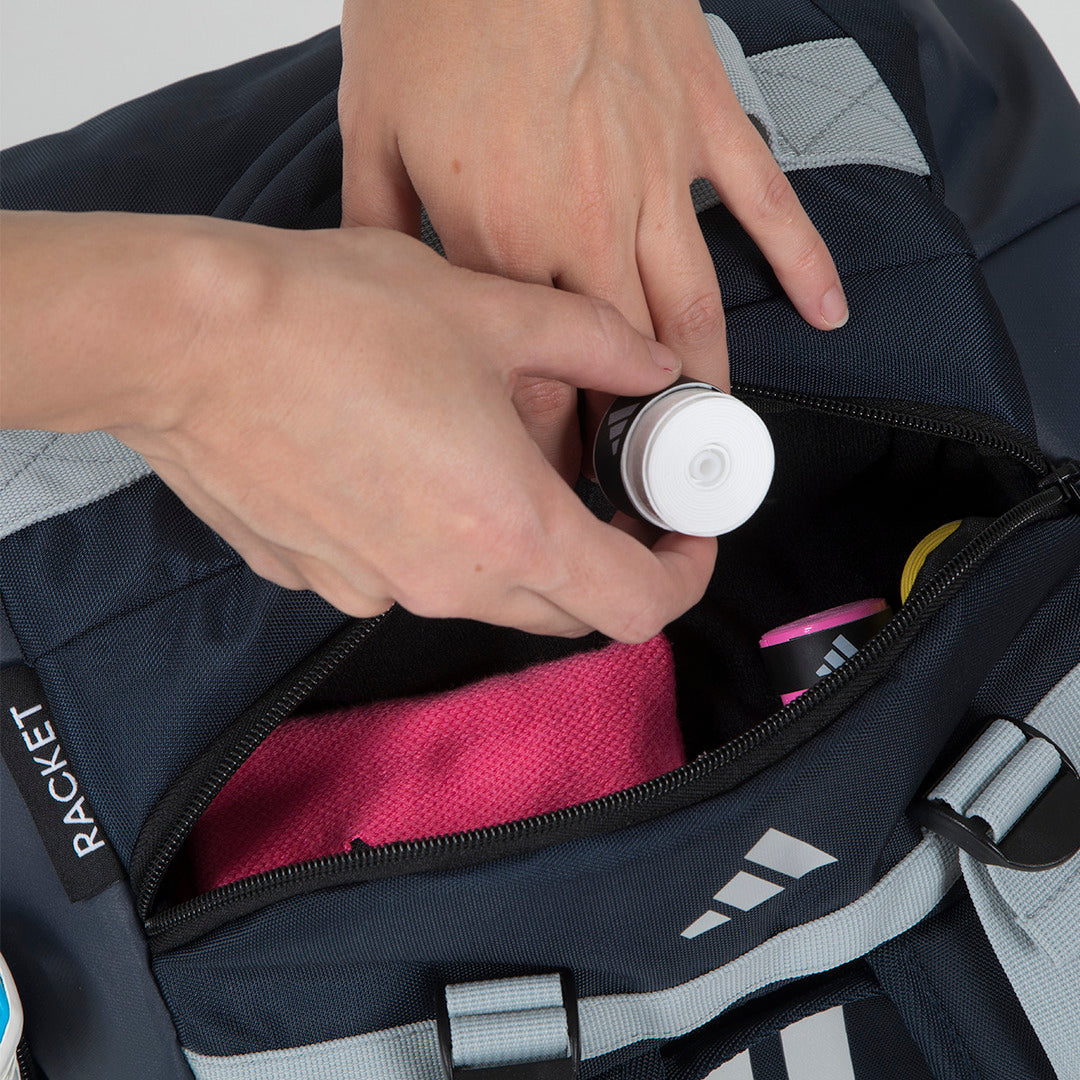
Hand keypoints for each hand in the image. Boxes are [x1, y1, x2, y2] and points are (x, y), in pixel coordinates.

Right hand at [1, 212, 716, 640]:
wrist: (180, 342)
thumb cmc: (331, 319)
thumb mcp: (492, 311)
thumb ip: (598, 344)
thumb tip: (655, 366)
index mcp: (512, 530)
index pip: (639, 606)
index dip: (682, 574)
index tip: (680, 530)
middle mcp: (447, 584)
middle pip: (566, 609)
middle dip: (605, 559)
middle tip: (604, 486)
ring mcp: (375, 591)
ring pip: (485, 594)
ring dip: (515, 545)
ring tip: (492, 453)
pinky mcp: (318, 579)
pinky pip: (404, 576)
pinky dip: (433, 538)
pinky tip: (404, 462)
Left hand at [339, 0, 846, 459]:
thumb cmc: (432, 3)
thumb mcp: (372, 124)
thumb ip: (384, 225)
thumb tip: (400, 287)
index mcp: (498, 237)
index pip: (528, 372)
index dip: (546, 442)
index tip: (558, 487)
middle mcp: (585, 227)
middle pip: (619, 361)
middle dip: (630, 439)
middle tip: (645, 494)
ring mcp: (654, 177)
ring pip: (694, 308)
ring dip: (707, 383)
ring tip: (716, 441)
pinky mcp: (700, 122)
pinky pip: (765, 205)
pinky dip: (803, 262)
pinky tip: (830, 314)